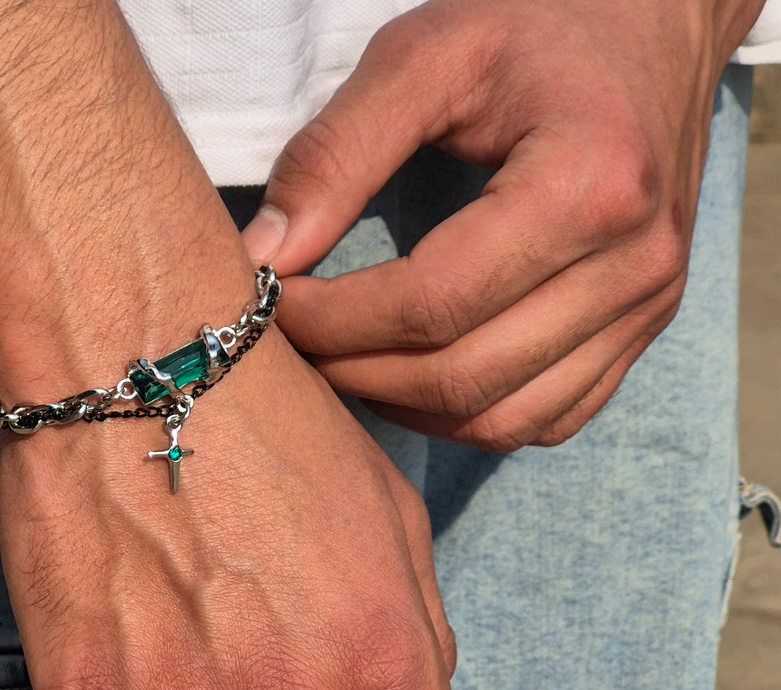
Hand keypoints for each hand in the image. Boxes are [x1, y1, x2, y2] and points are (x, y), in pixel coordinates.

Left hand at [242, 0, 764, 449]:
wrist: (653, 26)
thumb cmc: (536, 25)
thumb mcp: (426, 57)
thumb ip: (337, 152)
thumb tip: (266, 255)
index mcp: (588, 186)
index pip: (431, 304)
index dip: (335, 322)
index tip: (274, 302)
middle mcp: (633, 266)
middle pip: (462, 376)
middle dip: (356, 373)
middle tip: (296, 343)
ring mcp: (645, 310)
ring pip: (501, 419)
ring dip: (403, 408)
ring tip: (344, 362)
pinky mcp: (640, 335)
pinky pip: (541, 420)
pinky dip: (463, 418)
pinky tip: (412, 379)